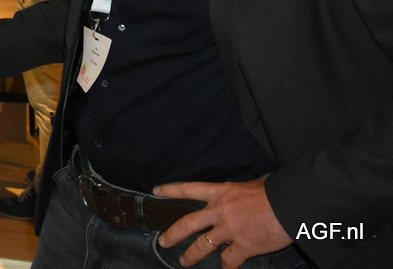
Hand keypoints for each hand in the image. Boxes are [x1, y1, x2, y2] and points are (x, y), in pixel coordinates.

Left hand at [154, 177, 291, 267]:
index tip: (157, 192)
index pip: (189, 189)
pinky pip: (229, 261)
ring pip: (202, 246)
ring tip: (185, 261)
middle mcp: (220, 211)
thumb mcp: (252, 185)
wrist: (289, 204)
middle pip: (188, 223)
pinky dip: (227, 267)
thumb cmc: (275, 192)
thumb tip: (247, 191)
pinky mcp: (243, 246)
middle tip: (163, 241)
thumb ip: (241, 193)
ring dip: (192, 255)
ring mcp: (229, 230)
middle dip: (173, 234)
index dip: (171, 191)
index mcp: (221, 192)